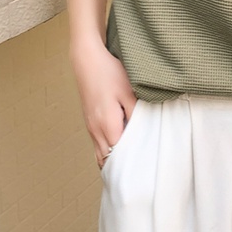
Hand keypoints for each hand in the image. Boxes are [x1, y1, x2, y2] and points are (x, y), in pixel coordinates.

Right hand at [70, 40, 136, 168]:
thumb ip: (136, 114)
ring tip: (129, 163)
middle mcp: (96, 130)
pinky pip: (97, 145)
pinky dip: (106, 151)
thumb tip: (145, 132)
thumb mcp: (128, 92)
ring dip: (112, 160)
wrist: (87, 61)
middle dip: (121, 166)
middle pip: (107, 159)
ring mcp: (90, 127)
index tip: (145, 165)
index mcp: (108, 125)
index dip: (131, 161)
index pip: (119, 155)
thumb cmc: (109, 73)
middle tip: (139, 170)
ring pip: (100, 154)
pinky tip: (118, 148)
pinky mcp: (89, 122)